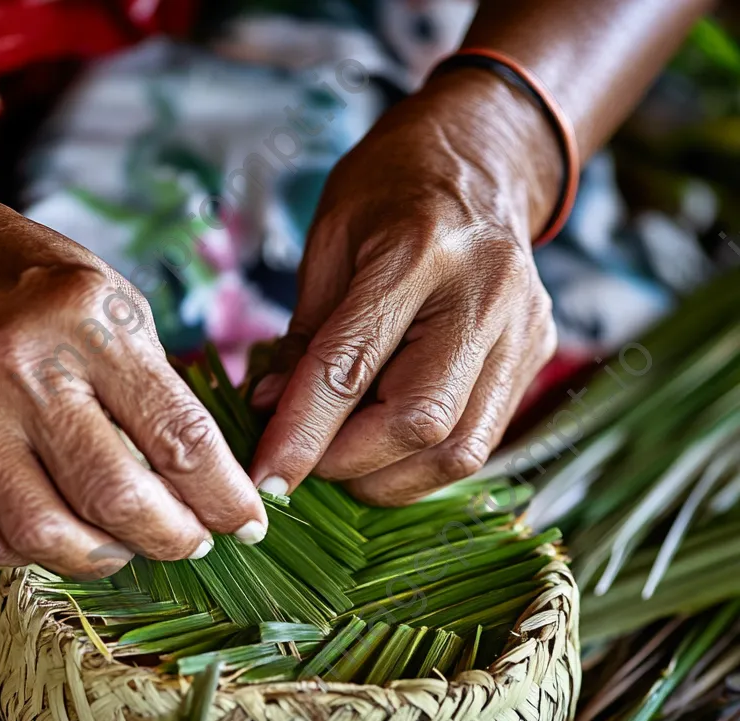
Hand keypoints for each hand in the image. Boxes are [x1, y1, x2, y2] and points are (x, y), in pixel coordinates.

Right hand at [0, 167, 266, 576]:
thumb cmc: (26, 280)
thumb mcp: (110, 302)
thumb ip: (154, 388)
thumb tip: (203, 481)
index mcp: (88, 323)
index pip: (179, 436)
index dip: (225, 496)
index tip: (246, 521)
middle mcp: (20, 371)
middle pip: (116, 497)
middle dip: (173, 538)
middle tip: (193, 541)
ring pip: (47, 534)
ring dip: (105, 558)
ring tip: (127, 543)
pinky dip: (34, 554)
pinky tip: (58, 531)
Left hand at [248, 69, 562, 504]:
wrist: (481, 159)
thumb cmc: (390, 193)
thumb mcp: (329, 245)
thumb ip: (304, 337)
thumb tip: (270, 415)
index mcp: (418, 250)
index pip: (350, 368)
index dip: (301, 435)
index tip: (266, 481)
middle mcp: (484, 296)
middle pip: (419, 423)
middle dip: (349, 463)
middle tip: (309, 460)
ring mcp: (522, 332)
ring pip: (457, 452)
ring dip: (388, 477)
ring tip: (347, 456)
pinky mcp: (536, 359)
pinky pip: (477, 443)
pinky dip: (420, 463)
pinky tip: (387, 445)